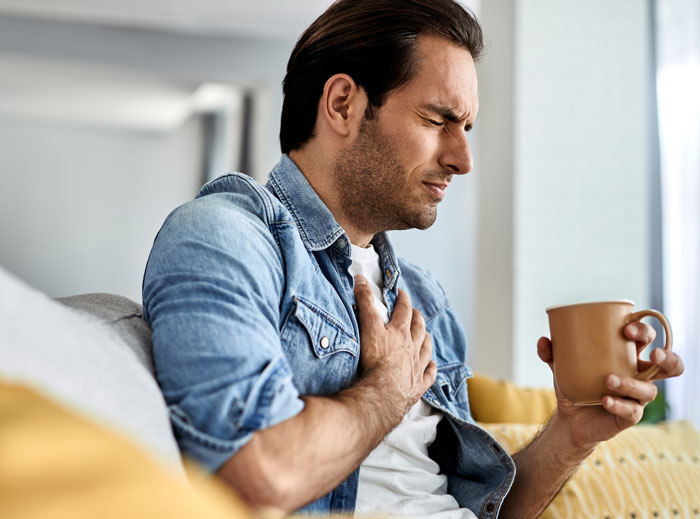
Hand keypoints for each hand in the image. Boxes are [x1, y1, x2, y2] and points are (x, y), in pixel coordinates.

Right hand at [354, 275, 436, 415]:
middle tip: (415, 313)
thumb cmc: (375, 360)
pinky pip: (429, 375)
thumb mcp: (367, 326)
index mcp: (400, 332)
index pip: (403, 310)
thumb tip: (360, 278)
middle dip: (417, 318)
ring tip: (426, 335)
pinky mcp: (418, 386)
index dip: (403, 300)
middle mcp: (412, 347)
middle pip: (418, 328)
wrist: (383, 393)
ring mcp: (417, 367)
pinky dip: (431, 368)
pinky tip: (432, 366)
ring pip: (426, 349)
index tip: (402, 293)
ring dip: (426, 340)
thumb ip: (364, 302)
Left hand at [537, 321, 683, 448]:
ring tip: (609, 379)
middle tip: (652, 354)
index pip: (646, 338)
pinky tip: (605, 400)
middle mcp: (638, 375)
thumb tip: (543, 341)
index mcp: (626, 356)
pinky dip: (619, 404)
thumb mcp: (561, 366)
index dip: (643, 331)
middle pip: (667, 365)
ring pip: (649, 390)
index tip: (626, 328)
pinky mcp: (629, 416)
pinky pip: (632, 411)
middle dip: (666, 358)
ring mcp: (636, 397)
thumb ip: (552, 353)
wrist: (569, 418)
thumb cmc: (574, 384)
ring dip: (632, 383)